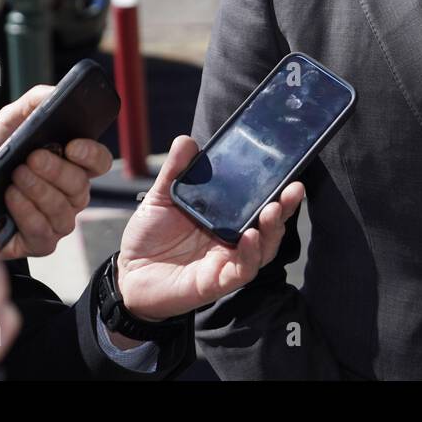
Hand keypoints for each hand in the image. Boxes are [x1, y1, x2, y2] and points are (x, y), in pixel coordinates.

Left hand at [0, 85, 112, 260]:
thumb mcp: (4, 125)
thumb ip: (32, 104)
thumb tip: (54, 92)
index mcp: (67, 164)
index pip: (98, 162)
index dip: (91, 154)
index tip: (72, 145)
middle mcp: (67, 193)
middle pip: (82, 186)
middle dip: (56, 171)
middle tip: (32, 159)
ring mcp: (55, 219)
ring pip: (65, 209)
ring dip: (38, 191)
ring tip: (15, 179)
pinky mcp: (39, 242)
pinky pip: (45, 231)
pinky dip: (27, 213)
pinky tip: (11, 199)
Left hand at [115, 135, 303, 326]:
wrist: (127, 274)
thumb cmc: (149, 236)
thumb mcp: (162, 197)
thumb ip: (175, 171)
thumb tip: (186, 140)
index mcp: (225, 216)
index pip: (258, 200)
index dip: (276, 186)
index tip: (288, 169)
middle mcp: (233, 237)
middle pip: (269, 222)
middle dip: (285, 206)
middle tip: (294, 188)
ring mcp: (228, 259)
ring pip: (264, 247)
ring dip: (272, 229)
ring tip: (272, 210)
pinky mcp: (218, 281)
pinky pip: (243, 269)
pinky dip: (250, 254)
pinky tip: (249, 237)